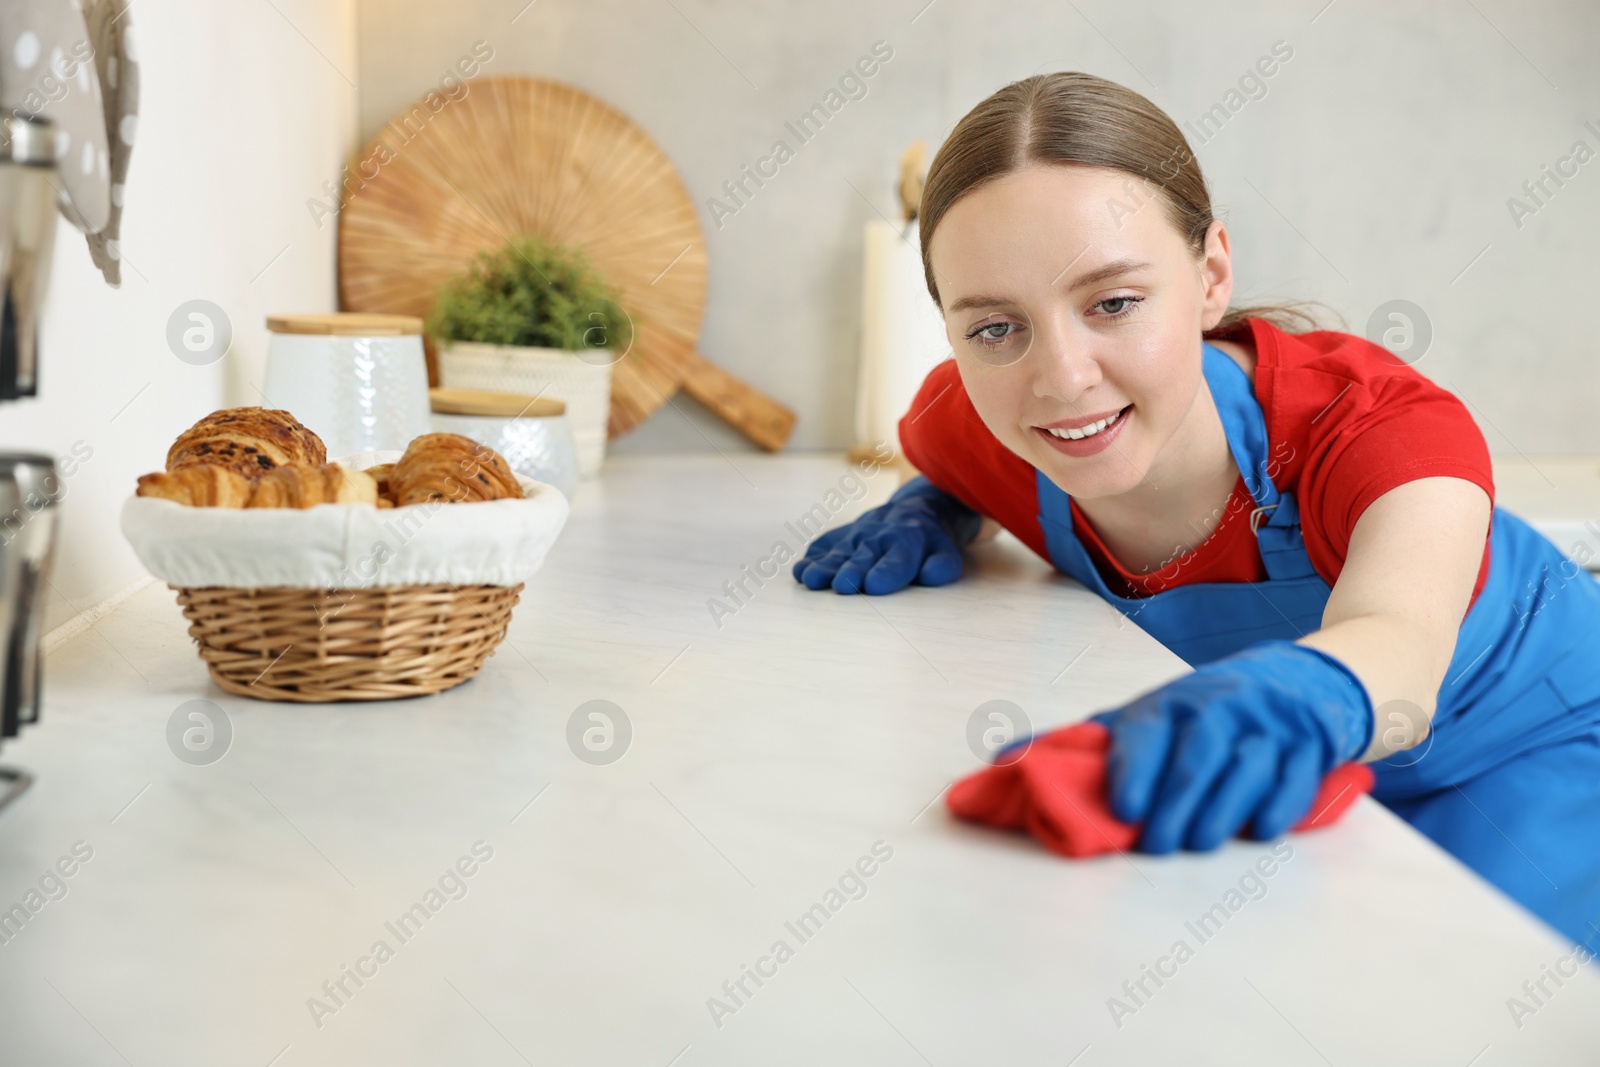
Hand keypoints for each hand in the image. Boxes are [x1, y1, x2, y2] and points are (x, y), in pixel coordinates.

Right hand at [792, 475, 981, 594]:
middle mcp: (878, 538)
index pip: (897, 562)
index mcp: (907, 544)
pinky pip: (824, 546)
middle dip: (851, 571)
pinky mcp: (841, 536)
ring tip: (811, 579)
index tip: (872, 585)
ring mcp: (856, 536)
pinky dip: (812, 557)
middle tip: (841, 586)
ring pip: (839, 553)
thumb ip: (941, 566)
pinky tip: (800, 571)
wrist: (913, 512)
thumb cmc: (929, 544)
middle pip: (862, 559)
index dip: (885, 573)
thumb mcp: (946, 554)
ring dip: (824, 566)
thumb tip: (929, 575)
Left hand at [1088, 640, 1373, 852]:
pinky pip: (1296, 776)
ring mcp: (1267, 726)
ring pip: (1246, 765)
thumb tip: (1008, 757)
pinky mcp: (1307, 746)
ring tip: (1199, 843)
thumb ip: (1085, 742)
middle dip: (1176, 803)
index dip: (1134, 770)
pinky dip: (1280, 805)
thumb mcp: (1145, 716)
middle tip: (1156, 846)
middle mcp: (1219, 708)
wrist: (1293, 680)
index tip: (1123, 809)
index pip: (1148, 732)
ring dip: (1223, 808)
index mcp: (1171, 703)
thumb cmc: (1200, 713)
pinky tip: (1260, 830)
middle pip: (1198, 755)